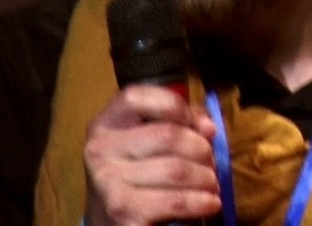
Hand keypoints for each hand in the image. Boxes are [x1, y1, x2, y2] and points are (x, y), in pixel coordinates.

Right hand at [84, 84, 220, 225]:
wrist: (108, 221)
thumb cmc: (138, 173)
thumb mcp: (150, 139)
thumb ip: (181, 122)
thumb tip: (208, 128)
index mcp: (105, 124)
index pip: (136, 97)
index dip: (175, 105)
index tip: (197, 123)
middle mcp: (100, 150)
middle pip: (168, 135)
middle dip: (202, 149)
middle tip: (211, 162)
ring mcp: (108, 182)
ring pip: (177, 170)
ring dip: (206, 178)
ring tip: (211, 183)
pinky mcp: (122, 212)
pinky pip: (175, 201)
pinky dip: (201, 202)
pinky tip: (210, 203)